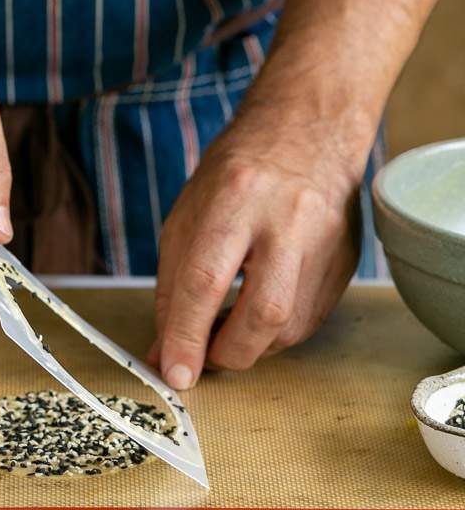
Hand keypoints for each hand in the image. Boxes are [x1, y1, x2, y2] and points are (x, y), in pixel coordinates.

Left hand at [150, 104, 364, 387]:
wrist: (307, 134)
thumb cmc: (237, 176)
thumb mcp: (186, 219)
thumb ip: (172, 289)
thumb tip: (163, 354)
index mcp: (236, 197)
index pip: (205, 280)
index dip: (186, 336)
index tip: (174, 374)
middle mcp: (288, 219)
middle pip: (262, 313)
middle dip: (227, 354)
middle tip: (202, 358)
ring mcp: (325, 242)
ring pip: (289, 327)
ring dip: (250, 347)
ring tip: (226, 331)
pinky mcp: (345, 264)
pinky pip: (308, 322)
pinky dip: (274, 334)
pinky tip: (255, 317)